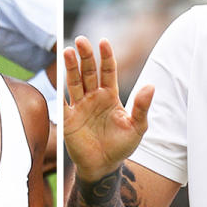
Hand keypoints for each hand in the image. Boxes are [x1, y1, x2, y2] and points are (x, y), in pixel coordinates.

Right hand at [64, 37, 153, 181]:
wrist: (104, 166)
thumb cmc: (122, 146)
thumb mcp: (137, 127)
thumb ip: (142, 107)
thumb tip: (151, 85)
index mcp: (110, 95)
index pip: (107, 70)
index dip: (106, 56)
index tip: (104, 42)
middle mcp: (93, 97)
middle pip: (88, 71)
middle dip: (85, 56)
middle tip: (81, 40)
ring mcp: (79, 107)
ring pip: (74, 82)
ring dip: (70, 67)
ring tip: (68, 51)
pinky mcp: (68, 120)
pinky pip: (62, 104)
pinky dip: (58, 93)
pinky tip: (56, 79)